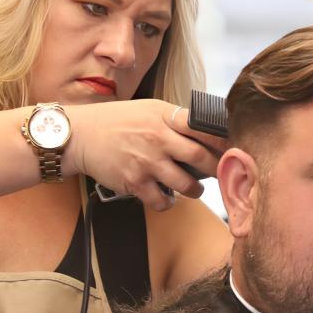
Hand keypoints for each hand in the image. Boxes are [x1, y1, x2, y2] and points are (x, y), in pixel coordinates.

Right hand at [65, 100, 227, 211]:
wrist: (80, 135)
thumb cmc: (115, 121)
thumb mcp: (147, 109)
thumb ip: (174, 120)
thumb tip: (204, 132)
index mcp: (163, 117)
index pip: (202, 127)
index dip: (222, 139)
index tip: (232, 147)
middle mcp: (158, 138)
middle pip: (201, 157)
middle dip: (215, 169)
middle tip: (220, 173)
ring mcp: (147, 162)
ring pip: (186, 185)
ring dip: (196, 190)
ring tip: (195, 189)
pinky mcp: (134, 182)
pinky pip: (162, 201)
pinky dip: (169, 203)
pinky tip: (166, 197)